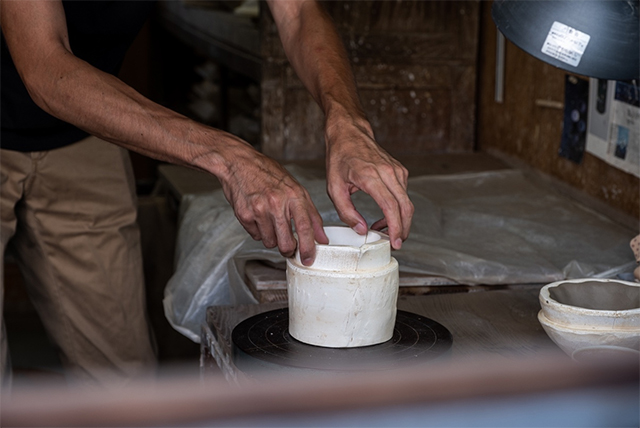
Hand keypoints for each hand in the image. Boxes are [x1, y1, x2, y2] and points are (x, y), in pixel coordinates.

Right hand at [217, 140, 327, 264]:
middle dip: (288, 250)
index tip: (308, 259)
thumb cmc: (268, 174)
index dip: (308, 247)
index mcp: (294, 195)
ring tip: (270, 221)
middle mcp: (277, 203)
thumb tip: (321, 238)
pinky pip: (255, 236)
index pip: (305, 227)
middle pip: (286, 242)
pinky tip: (258, 216)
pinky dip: (258, 231)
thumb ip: (311, 214)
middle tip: (289, 247)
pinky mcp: (244, 215)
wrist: (239, 163)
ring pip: (270, 242)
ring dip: (272, 238)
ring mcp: (259, 209)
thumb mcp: (296, 188)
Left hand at [325, 117, 413, 248]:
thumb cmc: (339, 158)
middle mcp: (388, 172)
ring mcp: (397, 170)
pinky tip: (384, 215)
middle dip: (403, 230)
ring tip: (381, 229)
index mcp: (371, 176)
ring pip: (407, 203)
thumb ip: (346, 211)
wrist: (349, 133)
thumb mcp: (333, 187)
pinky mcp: (400, 171)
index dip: (396, 227)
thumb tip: (361, 229)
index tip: (396, 242)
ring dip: (399, 221)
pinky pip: (404, 195)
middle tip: (394, 244)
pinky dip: (398, 209)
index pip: (391, 206)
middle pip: (406, 207)